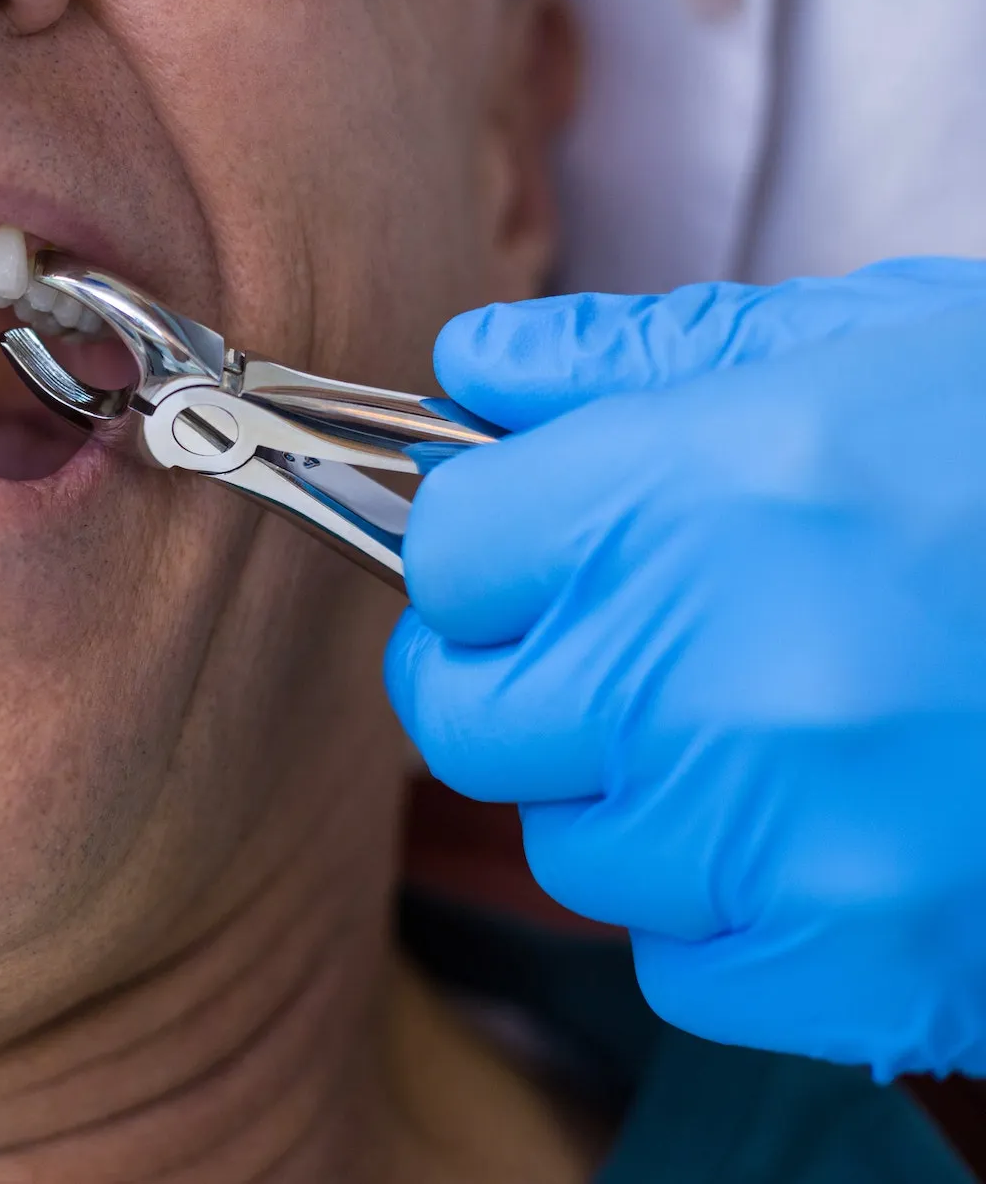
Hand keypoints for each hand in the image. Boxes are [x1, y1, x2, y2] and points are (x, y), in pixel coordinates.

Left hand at [387, 257, 985, 1077]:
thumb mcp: (863, 345)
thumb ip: (637, 360)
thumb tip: (469, 373)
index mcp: (694, 490)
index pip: (445, 551)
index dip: (484, 551)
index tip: (533, 556)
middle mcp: (713, 670)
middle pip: (465, 714)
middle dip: (523, 677)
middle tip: (624, 647)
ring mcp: (781, 836)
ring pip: (571, 845)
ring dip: (635, 795)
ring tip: (770, 730)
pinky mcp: (853, 964)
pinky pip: (678, 962)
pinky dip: (727, 911)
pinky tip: (825, 829)